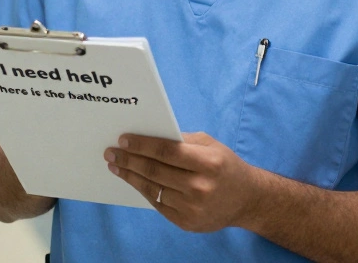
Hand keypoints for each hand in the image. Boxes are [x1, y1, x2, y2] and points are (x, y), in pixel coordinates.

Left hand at [105, 132, 262, 232]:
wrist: (247, 200)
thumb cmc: (225, 166)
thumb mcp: (210, 145)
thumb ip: (182, 140)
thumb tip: (149, 135)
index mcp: (209, 163)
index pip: (167, 151)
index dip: (142, 145)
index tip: (123, 140)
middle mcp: (201, 187)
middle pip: (155, 171)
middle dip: (129, 160)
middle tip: (111, 152)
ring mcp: (193, 208)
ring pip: (152, 189)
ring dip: (130, 176)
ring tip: (116, 166)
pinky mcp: (186, 222)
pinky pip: (157, 204)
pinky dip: (143, 190)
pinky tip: (133, 180)